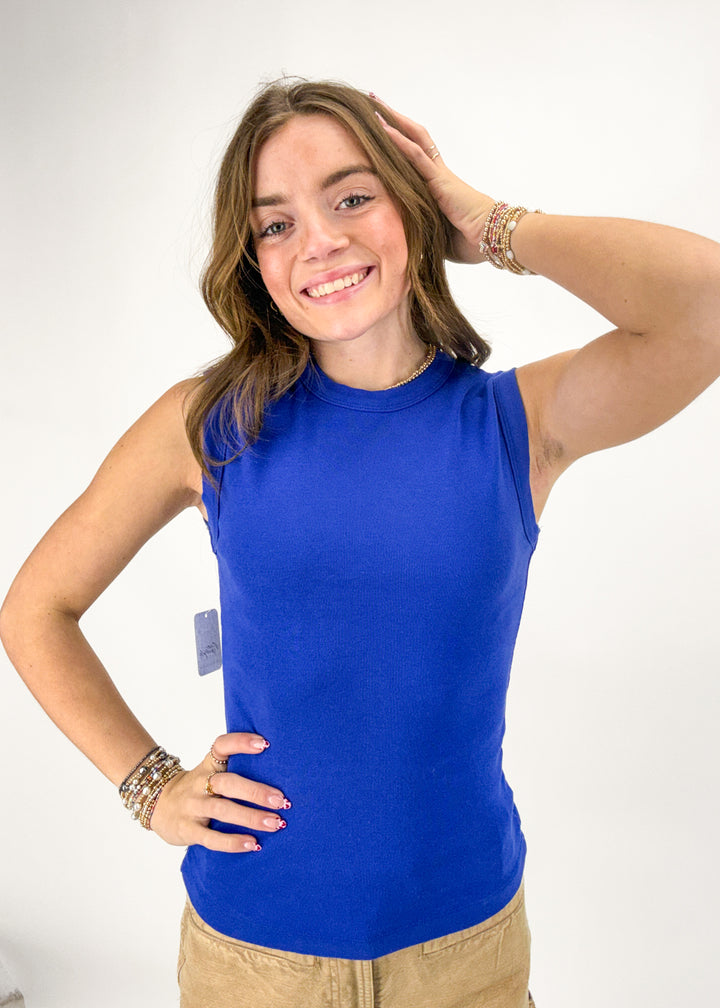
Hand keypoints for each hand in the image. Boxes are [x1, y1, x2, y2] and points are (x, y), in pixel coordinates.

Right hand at [149, 732, 290, 852]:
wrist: (155, 805)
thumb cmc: (196, 789)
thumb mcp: (208, 772)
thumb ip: (234, 771)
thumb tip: (279, 773)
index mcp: (207, 765)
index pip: (221, 746)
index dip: (240, 742)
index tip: (264, 744)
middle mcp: (199, 783)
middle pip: (227, 782)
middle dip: (256, 791)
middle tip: (281, 800)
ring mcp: (192, 806)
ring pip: (222, 809)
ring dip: (251, 817)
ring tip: (275, 823)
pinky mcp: (187, 830)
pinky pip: (211, 837)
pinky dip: (233, 841)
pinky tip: (252, 844)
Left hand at [374, 96, 494, 264]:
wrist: (490, 239)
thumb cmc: (470, 241)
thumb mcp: (437, 236)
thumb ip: (422, 231)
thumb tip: (405, 243)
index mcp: (438, 186)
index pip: (416, 157)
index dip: (400, 142)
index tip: (383, 129)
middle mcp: (437, 174)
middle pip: (415, 138)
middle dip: (395, 120)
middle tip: (376, 102)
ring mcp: (438, 174)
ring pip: (414, 138)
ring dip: (394, 120)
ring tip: (375, 102)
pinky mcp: (439, 180)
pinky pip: (416, 156)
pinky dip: (399, 141)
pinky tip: (383, 127)